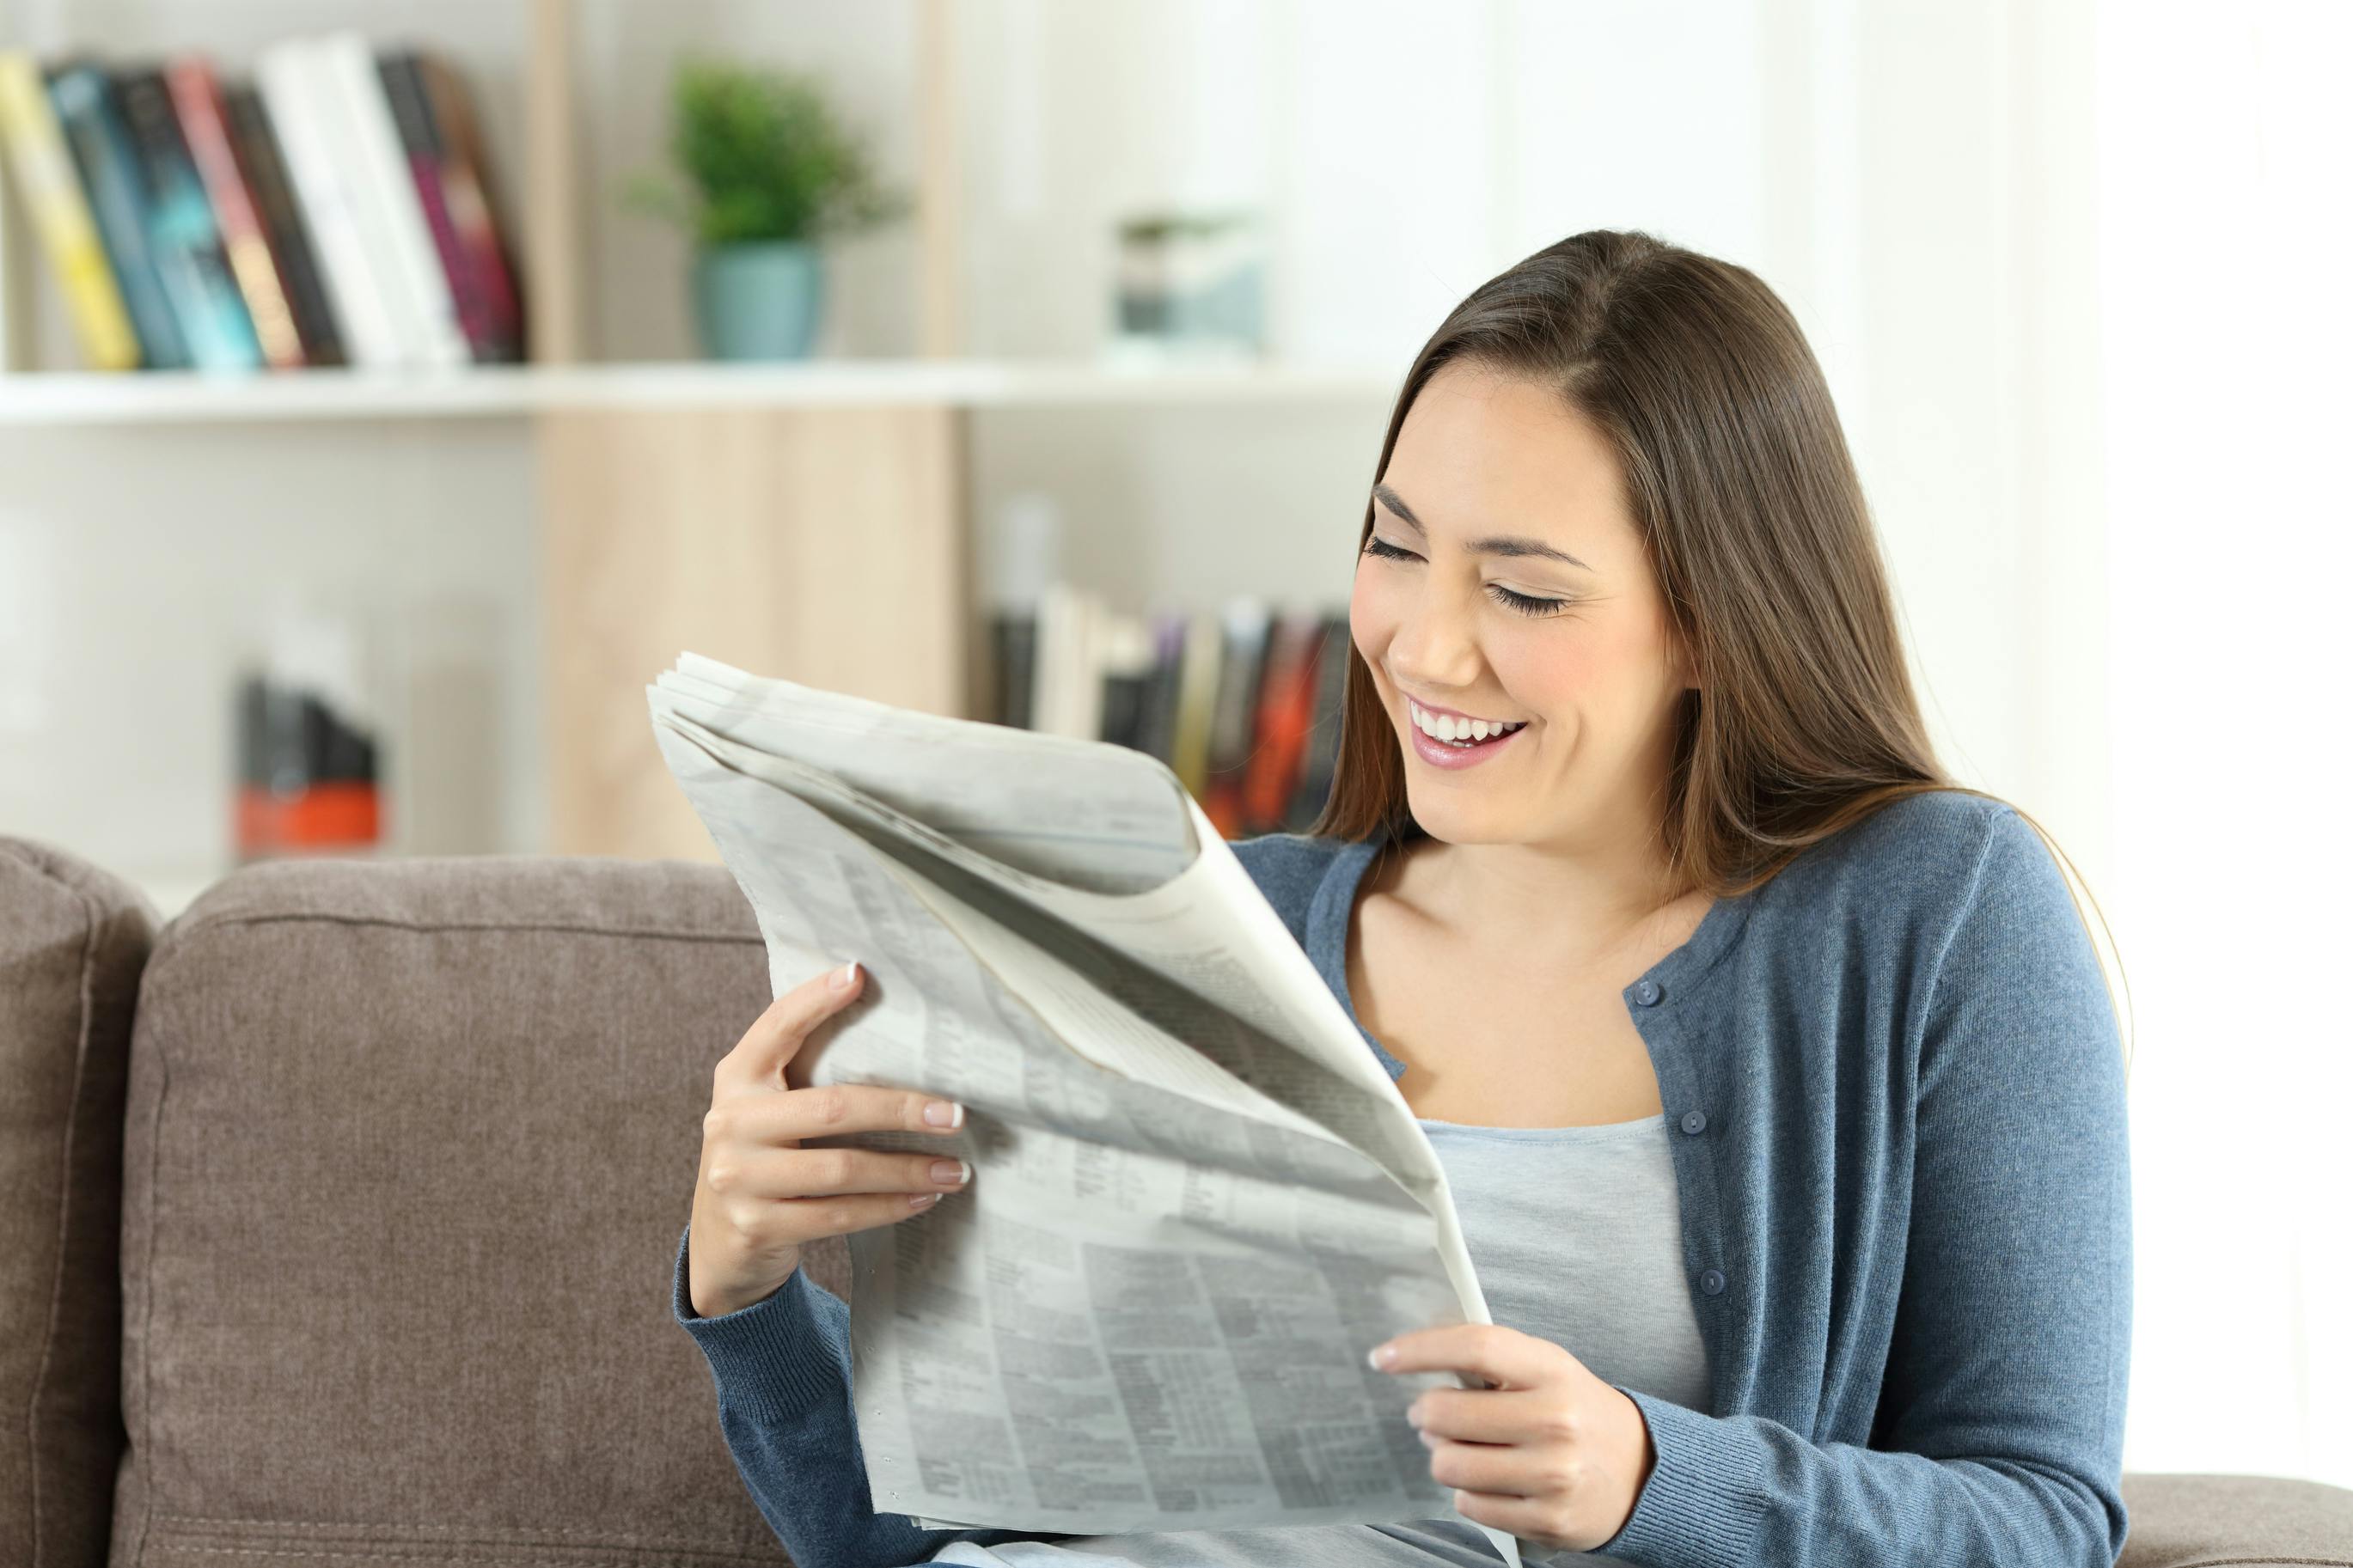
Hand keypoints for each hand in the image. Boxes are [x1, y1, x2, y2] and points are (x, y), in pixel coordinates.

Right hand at [686, 959, 973, 1317]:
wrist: (719, 1242)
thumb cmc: (764, 1157)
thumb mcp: (768, 1108)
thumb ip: (804, 1074)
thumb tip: (898, 1041)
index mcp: (736, 1077)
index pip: (777, 1026)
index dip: (815, 999)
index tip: (860, 974)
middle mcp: (730, 1122)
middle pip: (832, 1107)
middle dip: (901, 1110)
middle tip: (955, 1115)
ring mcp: (738, 1177)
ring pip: (842, 1170)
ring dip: (907, 1170)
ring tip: (955, 1170)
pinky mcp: (756, 1225)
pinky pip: (838, 1215)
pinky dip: (888, 1207)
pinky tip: (923, 1198)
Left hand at [1369, 1323, 1655, 1552]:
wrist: (1641, 1470)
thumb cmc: (1576, 1411)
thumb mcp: (1547, 1369)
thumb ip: (1493, 1362)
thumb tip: (1419, 1361)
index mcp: (1552, 1371)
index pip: (1476, 1347)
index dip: (1420, 1349)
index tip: (1382, 1356)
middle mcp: (1555, 1421)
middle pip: (1447, 1414)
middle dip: (1424, 1413)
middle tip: (1429, 1413)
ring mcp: (1553, 1474)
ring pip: (1450, 1464)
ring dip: (1443, 1456)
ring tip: (1463, 1448)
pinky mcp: (1549, 1519)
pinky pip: (1471, 1505)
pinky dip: (1468, 1493)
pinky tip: (1490, 1480)